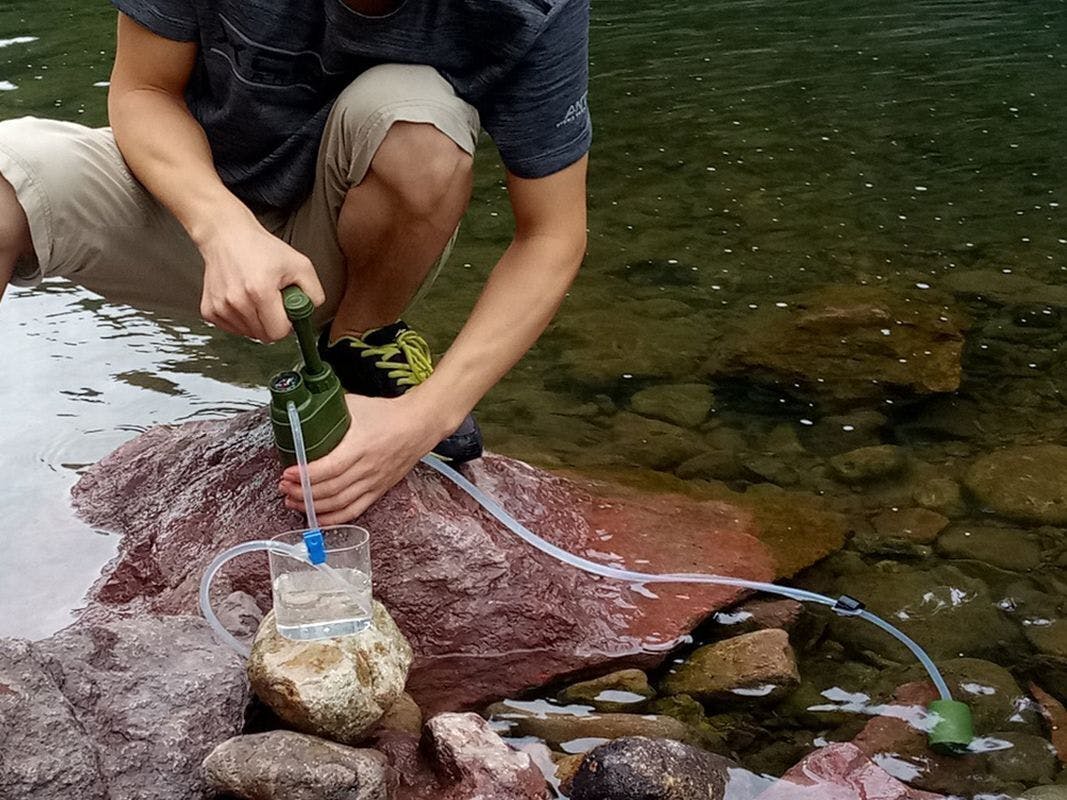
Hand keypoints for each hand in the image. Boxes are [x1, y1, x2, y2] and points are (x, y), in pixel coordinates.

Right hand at [198, 213, 324, 341]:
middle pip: (264, 336)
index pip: (278, 332)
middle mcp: (237, 301)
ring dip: (257, 321)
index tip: (286, 312)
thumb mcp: (299, 264)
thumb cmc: (260, 248)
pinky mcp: (209, 310)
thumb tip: (311, 311)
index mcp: (260, 291)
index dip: (287, 325)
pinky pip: (232, 329)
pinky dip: (241, 320)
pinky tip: (243, 300)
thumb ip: (313, 291)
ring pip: (249, 334)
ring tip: (256, 297)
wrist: (226, 236)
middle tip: (273, 301)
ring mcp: (221, 307)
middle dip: (273, 322)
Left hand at [278, 393, 442, 524]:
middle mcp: (367, 468)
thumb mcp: (356, 405)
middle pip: (330, 490)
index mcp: (361, 446)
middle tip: (284, 487)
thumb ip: (330, 410)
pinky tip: (317, 517)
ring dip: (312, 507)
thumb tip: (304, 411)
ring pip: (339, 504)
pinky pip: (354, 511)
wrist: (419, 425)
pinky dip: (333, 518)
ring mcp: (373, 482)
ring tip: (293, 501)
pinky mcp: (378, 490)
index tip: (288, 473)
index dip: (306, 475)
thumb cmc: (389, 414)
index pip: (329, 467)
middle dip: (302, 492)